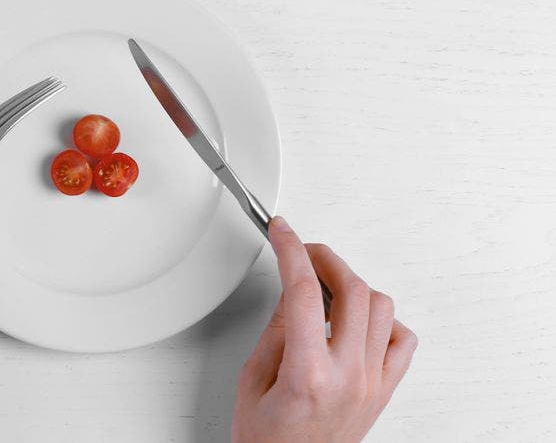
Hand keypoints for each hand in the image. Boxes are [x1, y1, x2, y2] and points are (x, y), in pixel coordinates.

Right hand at [232, 217, 416, 442]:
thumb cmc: (266, 442)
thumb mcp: (254, 380)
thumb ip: (277, 331)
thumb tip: (293, 291)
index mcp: (308, 373)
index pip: (302, 291)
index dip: (291, 250)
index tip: (282, 232)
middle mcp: (349, 376)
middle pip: (352, 289)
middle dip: (324, 259)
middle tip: (303, 251)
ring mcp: (372, 383)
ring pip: (382, 307)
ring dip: (353, 286)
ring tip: (326, 286)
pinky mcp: (384, 391)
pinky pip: (402, 340)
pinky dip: (383, 320)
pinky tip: (357, 320)